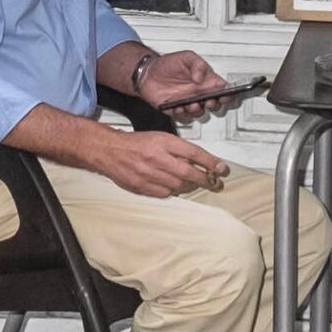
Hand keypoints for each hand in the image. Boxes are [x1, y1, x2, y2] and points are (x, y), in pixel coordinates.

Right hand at [62, 113, 212, 197]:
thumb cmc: (137, 143)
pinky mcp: (142, 187)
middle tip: (215, 183)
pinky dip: (173, 191)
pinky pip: (166, 194)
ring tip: (195, 184)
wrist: (109, 150)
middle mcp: (158, 158)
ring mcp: (149, 174)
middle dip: (205, 180)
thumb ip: (179, 149)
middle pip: (189, 173)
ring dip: (190, 186)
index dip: (210, 162)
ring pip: (179, 186)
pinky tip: (174, 187)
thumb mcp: (160, 138)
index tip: (222, 169)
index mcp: (164, 142)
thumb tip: (201, 162)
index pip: (194, 153)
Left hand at [124, 45, 228, 111]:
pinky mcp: (176, 109)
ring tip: (192, 103)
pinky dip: (182, 114)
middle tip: (209, 101)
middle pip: (214, 104)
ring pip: (199, 112)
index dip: (228, 95)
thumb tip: (202, 77)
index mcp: (206, 81)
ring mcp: (188, 102)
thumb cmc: (168, 64)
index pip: (223, 90)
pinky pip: (182, 117)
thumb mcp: (186, 57)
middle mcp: (198, 94)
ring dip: (198, 110)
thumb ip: (198, 65)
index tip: (226, 95)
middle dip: (214, 105)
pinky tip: (177, 107)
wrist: (147, 73)